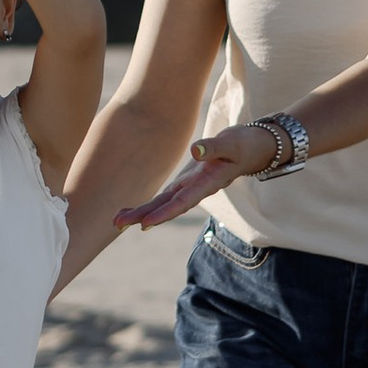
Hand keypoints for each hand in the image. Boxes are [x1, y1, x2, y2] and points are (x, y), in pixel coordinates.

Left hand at [115, 128, 272, 232]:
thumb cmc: (244, 145)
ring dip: (141, 213)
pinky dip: (148, 205)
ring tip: (117, 222)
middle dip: (143, 216)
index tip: (145, 223)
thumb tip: (195, 150)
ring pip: (162, 204)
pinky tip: (132, 211)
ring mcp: (189, 187)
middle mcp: (195, 189)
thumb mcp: (232, 143)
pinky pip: (164, 197)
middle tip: (117, 224)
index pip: (183, 201)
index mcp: (207, 183)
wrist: (251, 149)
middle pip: (166, 207)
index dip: (164, 213)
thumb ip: (214, 147)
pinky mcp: (185, 183)